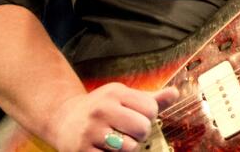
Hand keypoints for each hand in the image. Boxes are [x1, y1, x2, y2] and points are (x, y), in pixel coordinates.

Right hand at [44, 83, 179, 151]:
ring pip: (130, 147)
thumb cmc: (101, 108)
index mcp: (115, 93)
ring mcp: (91, 131)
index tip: (137, 117)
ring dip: (128, 148)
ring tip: (117, 141)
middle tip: (128, 132)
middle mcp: (102, 109)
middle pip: (142, 128)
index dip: (148, 117)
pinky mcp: (82, 151)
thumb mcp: (122, 97)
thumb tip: (175, 93)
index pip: (150, 108)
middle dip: (140, 134)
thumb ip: (150, 99)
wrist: (64, 119)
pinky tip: (105, 148)